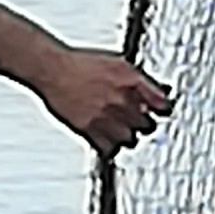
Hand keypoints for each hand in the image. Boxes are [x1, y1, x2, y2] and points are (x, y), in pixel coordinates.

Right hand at [36, 45, 172, 156]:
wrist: (51, 69)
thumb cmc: (80, 64)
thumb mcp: (118, 64)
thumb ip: (141, 82)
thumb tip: (161, 94)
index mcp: (131, 81)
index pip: (162, 105)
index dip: (162, 111)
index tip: (160, 113)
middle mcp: (121, 100)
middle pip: (148, 126)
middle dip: (143, 125)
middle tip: (135, 122)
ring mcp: (106, 116)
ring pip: (130, 140)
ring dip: (126, 137)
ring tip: (117, 129)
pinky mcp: (89, 130)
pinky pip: (109, 149)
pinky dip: (109, 146)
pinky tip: (105, 138)